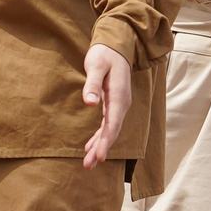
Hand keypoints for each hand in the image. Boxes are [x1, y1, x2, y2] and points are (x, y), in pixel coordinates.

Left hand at [81, 43, 131, 168]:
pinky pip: (109, 124)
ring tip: (88, 162)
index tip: (98, 156)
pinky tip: (91, 146)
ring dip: (100, 145)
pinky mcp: (115, 103)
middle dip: (101, 149)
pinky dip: (100, 136)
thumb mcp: (96, 65)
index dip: (105, 141)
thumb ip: (93, 83)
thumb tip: (90, 103)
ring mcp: (119, 104)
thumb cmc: (104, 53)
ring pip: (110, 129)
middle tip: (88, 165)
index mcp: (119, 95)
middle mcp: (122, 103)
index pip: (112, 123)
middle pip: (112, 131)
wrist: (116, 45)